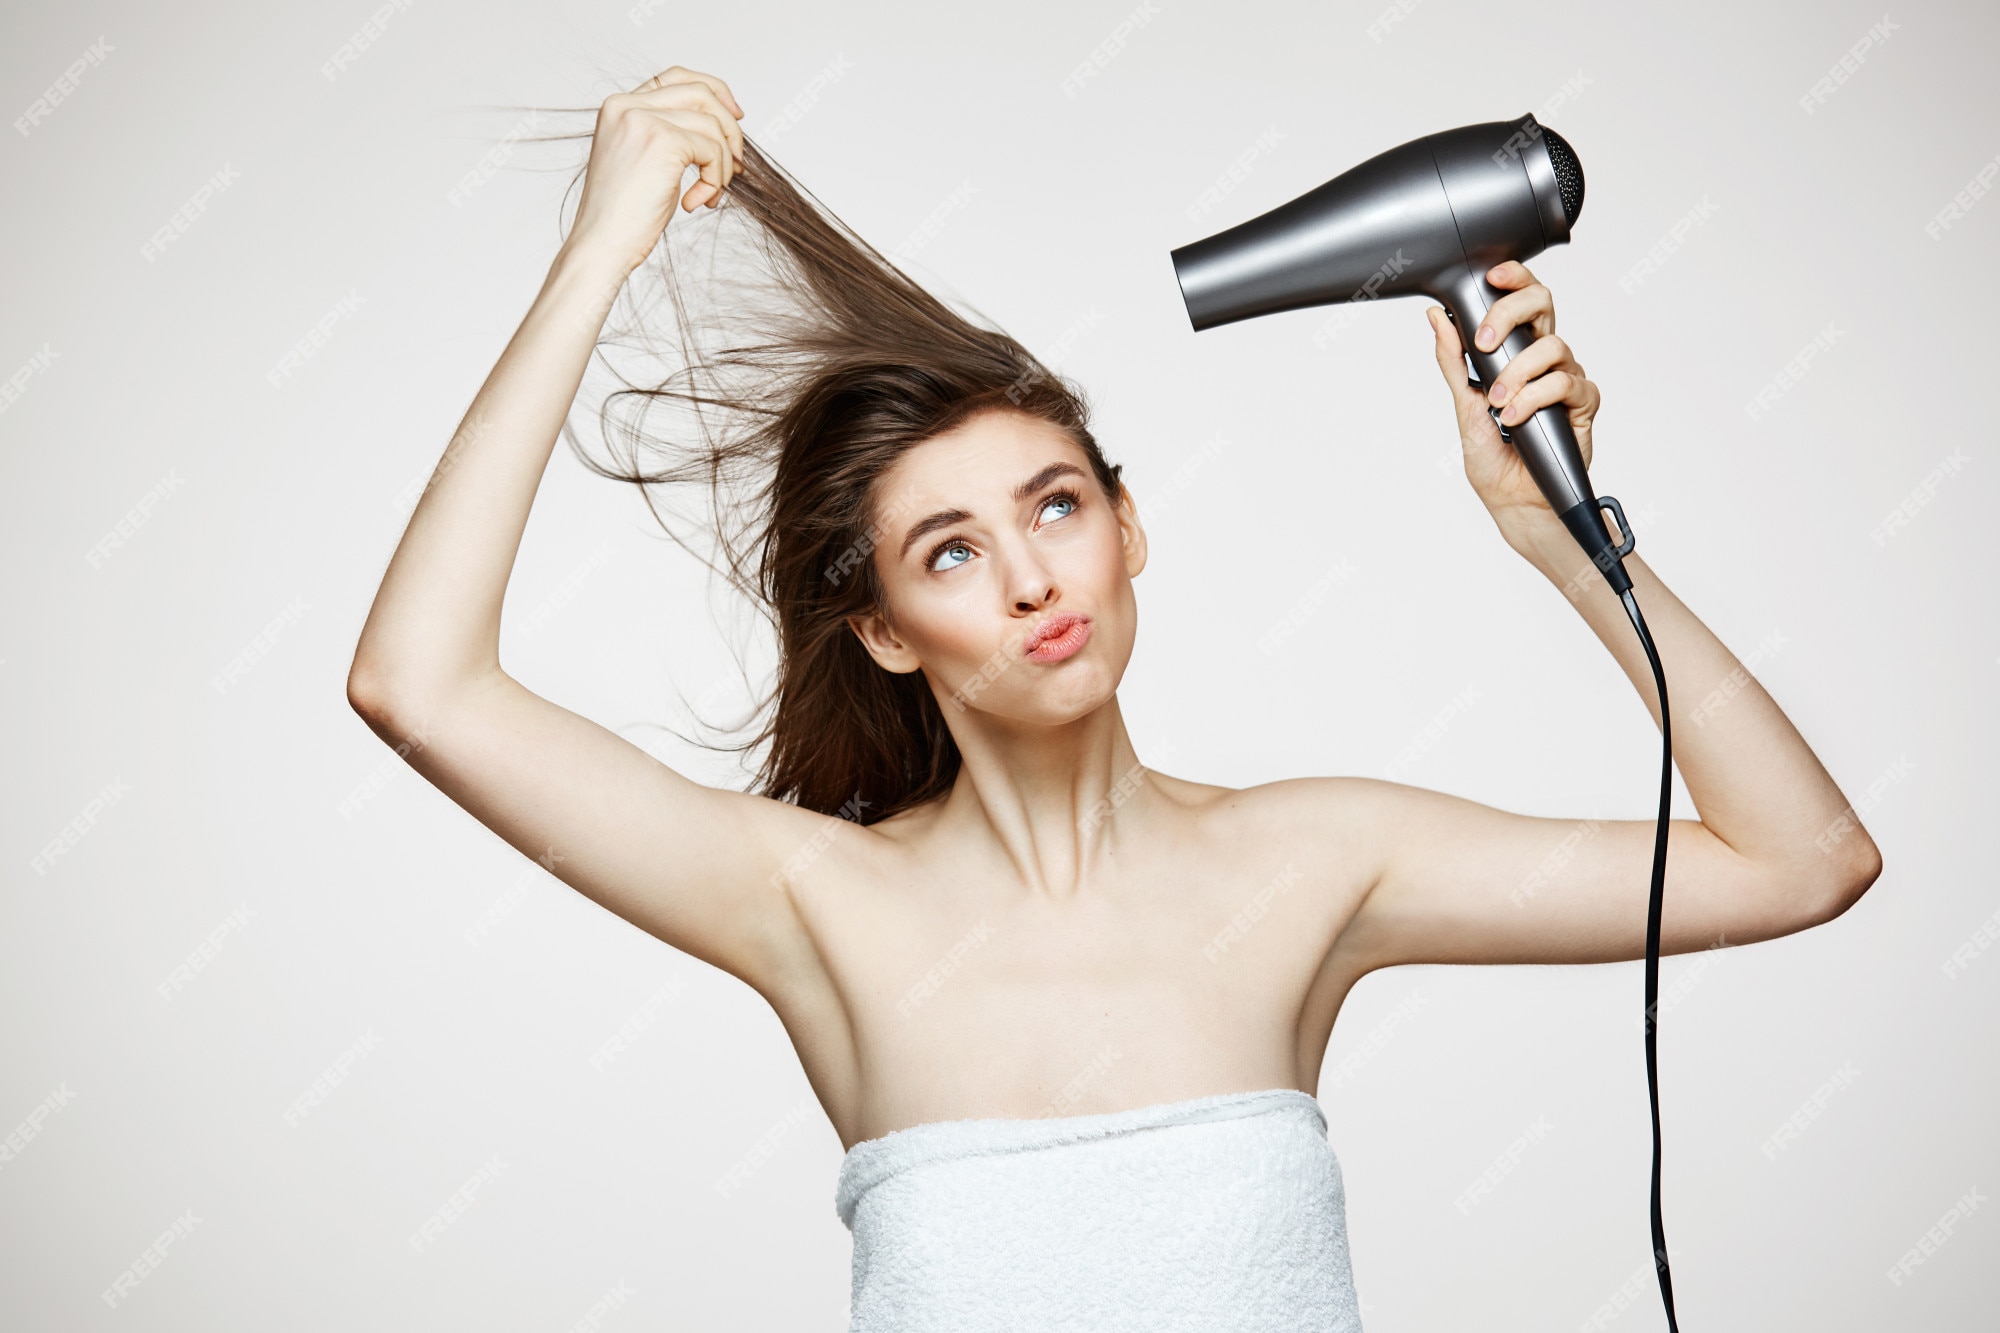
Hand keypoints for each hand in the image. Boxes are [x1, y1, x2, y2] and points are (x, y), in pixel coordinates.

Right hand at [564, 65, 746, 276]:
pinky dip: (715, 180)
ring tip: (709, 194)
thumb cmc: (622, 216)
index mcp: (619, 107)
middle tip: (735, 166)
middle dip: (729, 129)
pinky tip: (696, 202)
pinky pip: (712, 150)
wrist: (601, 245)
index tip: (735, 117)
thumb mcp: (645, 162)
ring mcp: (643, 120)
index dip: (713, 92)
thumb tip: (721, 126)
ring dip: (722, 164)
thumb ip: (670, 134)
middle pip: (701, 93)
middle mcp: (627, 106)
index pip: (676, 77)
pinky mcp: (662, 141)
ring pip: (712, 124)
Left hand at [1425, 261, 1602, 548]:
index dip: (1513, 278)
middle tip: (1484, 343)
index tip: (1490, 277)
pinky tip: (1515, 417)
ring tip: (1497, 403)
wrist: (1512, 499)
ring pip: (1552, 346)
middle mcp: (1544, 357)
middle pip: (1543, 305)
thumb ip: (1453, 360)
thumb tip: (1438, 316)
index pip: (1522, 298)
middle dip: (1510, 314)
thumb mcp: (1463, 403)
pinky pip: (1565, 383)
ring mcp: (1565, 377)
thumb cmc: (1491, 454)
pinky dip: (1535, 398)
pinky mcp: (1582, 403)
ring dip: (1517, 373)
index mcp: (1517, 349)